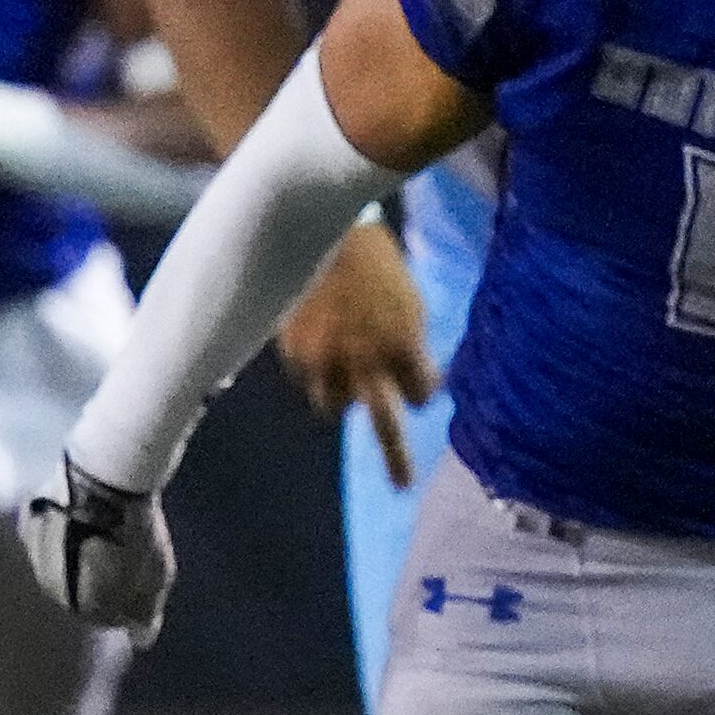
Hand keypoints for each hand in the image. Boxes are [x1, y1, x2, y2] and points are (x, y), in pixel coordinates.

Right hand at [21, 455, 175, 646]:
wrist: (106, 476)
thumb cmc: (135, 531)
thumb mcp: (156, 575)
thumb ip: (145, 614)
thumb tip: (139, 640)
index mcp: (80, 606)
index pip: (103, 615)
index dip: (124, 597)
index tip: (138, 575)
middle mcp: (48, 587)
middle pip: (76, 590)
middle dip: (96, 577)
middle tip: (121, 551)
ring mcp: (34, 554)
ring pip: (57, 564)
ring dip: (75, 554)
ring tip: (101, 530)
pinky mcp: (27, 521)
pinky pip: (45, 537)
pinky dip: (60, 532)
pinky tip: (80, 515)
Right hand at [279, 214, 439, 486]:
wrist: (318, 228)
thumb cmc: (376, 263)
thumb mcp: (408, 301)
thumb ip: (410, 343)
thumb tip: (417, 382)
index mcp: (404, 343)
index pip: (422, 395)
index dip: (422, 385)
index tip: (420, 379)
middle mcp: (366, 359)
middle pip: (383, 425)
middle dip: (395, 458)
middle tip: (402, 487)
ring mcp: (326, 359)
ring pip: (333, 407)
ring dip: (342, 397)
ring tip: (343, 382)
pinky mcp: (293, 352)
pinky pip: (306, 378)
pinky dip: (314, 367)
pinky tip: (317, 340)